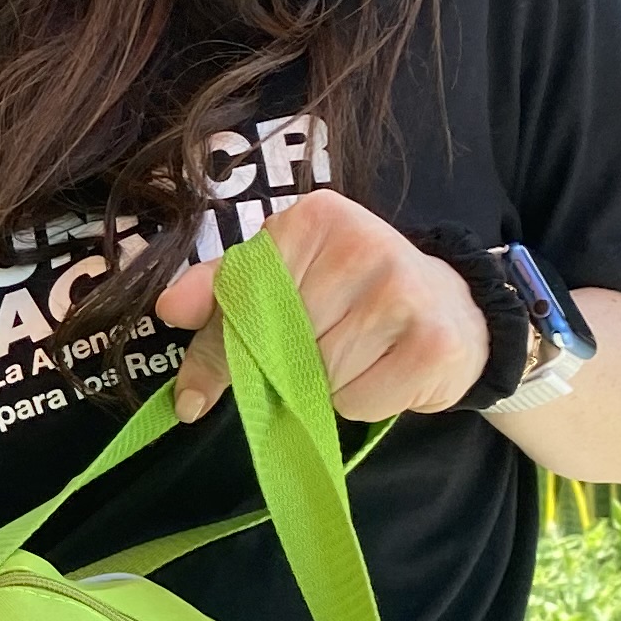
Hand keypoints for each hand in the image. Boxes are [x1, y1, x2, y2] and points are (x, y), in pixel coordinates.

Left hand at [157, 192, 487, 425]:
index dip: (233, 338)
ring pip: (318, 376)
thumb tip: (168, 308)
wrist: (453, 309)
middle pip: (279, 340)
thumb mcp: (286, 276)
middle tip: (327, 340)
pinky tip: (387, 369)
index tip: (245, 354)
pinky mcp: (433, 344)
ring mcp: (403, 291)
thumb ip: (221, 291)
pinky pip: (358, 402)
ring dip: (329, 382)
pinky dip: (364, 401)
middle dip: (290, 359)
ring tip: (361, 352)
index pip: (243, 294)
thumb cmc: (351, 294)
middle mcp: (363, 243)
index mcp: (315, 219)